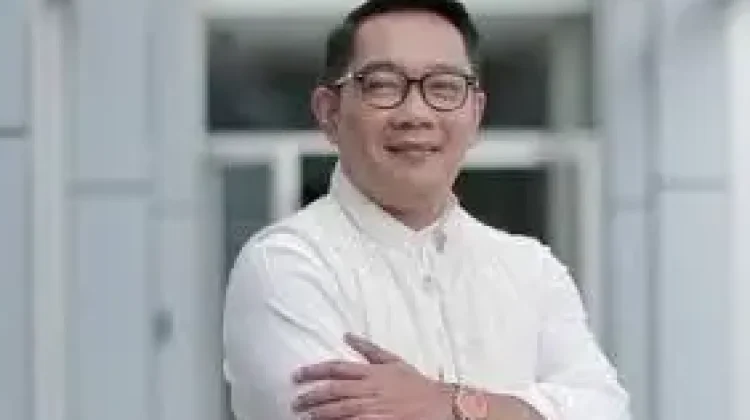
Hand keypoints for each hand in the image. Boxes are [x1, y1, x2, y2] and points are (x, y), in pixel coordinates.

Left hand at [292, 333, 452, 419]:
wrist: (440, 405)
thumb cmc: (416, 384)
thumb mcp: (393, 361)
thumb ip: (369, 349)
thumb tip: (348, 335)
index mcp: (372, 372)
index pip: (337, 368)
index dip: (315, 371)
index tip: (297, 375)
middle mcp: (370, 389)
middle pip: (334, 390)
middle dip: (312, 396)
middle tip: (296, 402)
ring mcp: (374, 408)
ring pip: (341, 409)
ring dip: (321, 413)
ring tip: (305, 416)